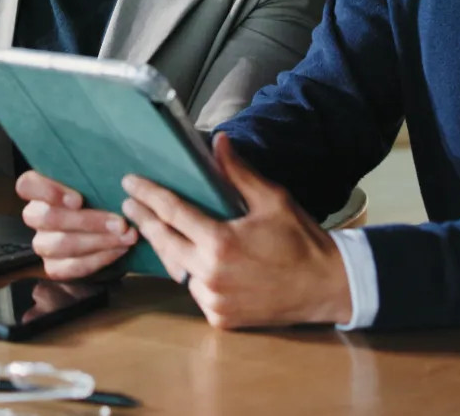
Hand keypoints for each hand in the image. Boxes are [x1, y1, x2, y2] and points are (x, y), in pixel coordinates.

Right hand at [17, 170, 137, 279]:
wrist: (110, 229)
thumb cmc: (101, 196)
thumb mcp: (97, 181)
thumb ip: (96, 176)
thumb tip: (122, 177)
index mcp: (39, 189)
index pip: (26, 185)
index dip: (48, 192)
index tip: (78, 200)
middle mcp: (36, 216)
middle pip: (48, 218)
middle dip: (88, 222)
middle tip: (120, 223)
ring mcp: (42, 243)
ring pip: (59, 245)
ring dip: (98, 241)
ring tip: (125, 237)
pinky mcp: (53, 267)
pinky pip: (70, 268)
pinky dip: (98, 259)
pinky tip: (119, 250)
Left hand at [120, 133, 350, 329]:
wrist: (329, 287)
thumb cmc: (301, 240)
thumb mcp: (272, 199)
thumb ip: (239, 173)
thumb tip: (219, 141)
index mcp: (220, 243)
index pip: (172, 213)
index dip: (148, 195)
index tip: (130, 182)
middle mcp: (211, 275)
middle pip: (164, 242)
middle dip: (144, 220)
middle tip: (130, 204)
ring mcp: (214, 300)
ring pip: (177, 270)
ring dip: (167, 249)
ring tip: (154, 229)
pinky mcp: (221, 318)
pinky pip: (195, 292)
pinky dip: (190, 275)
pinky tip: (186, 259)